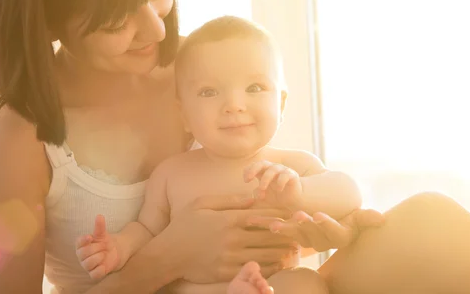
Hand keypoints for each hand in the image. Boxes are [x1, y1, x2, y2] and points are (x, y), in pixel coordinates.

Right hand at [75, 215, 121, 278]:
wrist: (116, 251)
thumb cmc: (105, 241)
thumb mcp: (103, 233)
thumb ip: (100, 226)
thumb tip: (99, 216)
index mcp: (82, 244)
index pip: (78, 243)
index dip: (83, 241)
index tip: (90, 237)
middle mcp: (82, 256)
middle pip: (83, 253)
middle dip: (96, 248)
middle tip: (104, 245)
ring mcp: (87, 266)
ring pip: (88, 264)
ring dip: (98, 258)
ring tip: (104, 253)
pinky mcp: (94, 274)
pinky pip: (93, 275)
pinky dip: (99, 270)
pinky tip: (104, 265)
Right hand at [163, 194, 296, 283]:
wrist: (168, 254)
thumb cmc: (184, 225)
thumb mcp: (202, 204)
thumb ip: (228, 200)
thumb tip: (252, 196)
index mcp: (228, 219)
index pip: (262, 217)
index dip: (280, 217)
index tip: (293, 217)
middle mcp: (232, 238)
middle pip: (268, 236)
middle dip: (286, 235)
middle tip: (300, 234)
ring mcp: (230, 257)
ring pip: (264, 255)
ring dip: (282, 252)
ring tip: (294, 250)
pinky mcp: (227, 272)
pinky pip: (253, 270)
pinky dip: (268, 268)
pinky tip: (277, 265)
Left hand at [244, 160, 303, 210]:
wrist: (293, 199)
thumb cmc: (276, 195)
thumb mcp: (264, 197)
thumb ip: (257, 194)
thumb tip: (255, 194)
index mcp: (264, 171)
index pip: (254, 165)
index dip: (248, 170)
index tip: (246, 180)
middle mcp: (273, 168)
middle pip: (262, 163)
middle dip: (254, 169)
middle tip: (249, 178)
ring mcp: (283, 170)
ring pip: (273, 169)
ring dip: (265, 178)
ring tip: (262, 188)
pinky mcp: (292, 175)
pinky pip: (285, 175)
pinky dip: (281, 182)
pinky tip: (279, 190)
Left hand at [246, 208, 383, 251]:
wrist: (330, 224)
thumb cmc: (347, 223)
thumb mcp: (358, 220)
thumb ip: (366, 218)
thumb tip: (382, 218)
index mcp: (337, 235)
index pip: (334, 232)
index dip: (327, 225)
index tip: (320, 215)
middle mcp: (320, 240)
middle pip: (312, 234)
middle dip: (304, 225)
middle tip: (298, 215)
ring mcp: (305, 237)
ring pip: (294, 234)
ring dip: (284, 230)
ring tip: (275, 225)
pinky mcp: (290, 231)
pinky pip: (279, 228)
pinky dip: (268, 223)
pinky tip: (258, 220)